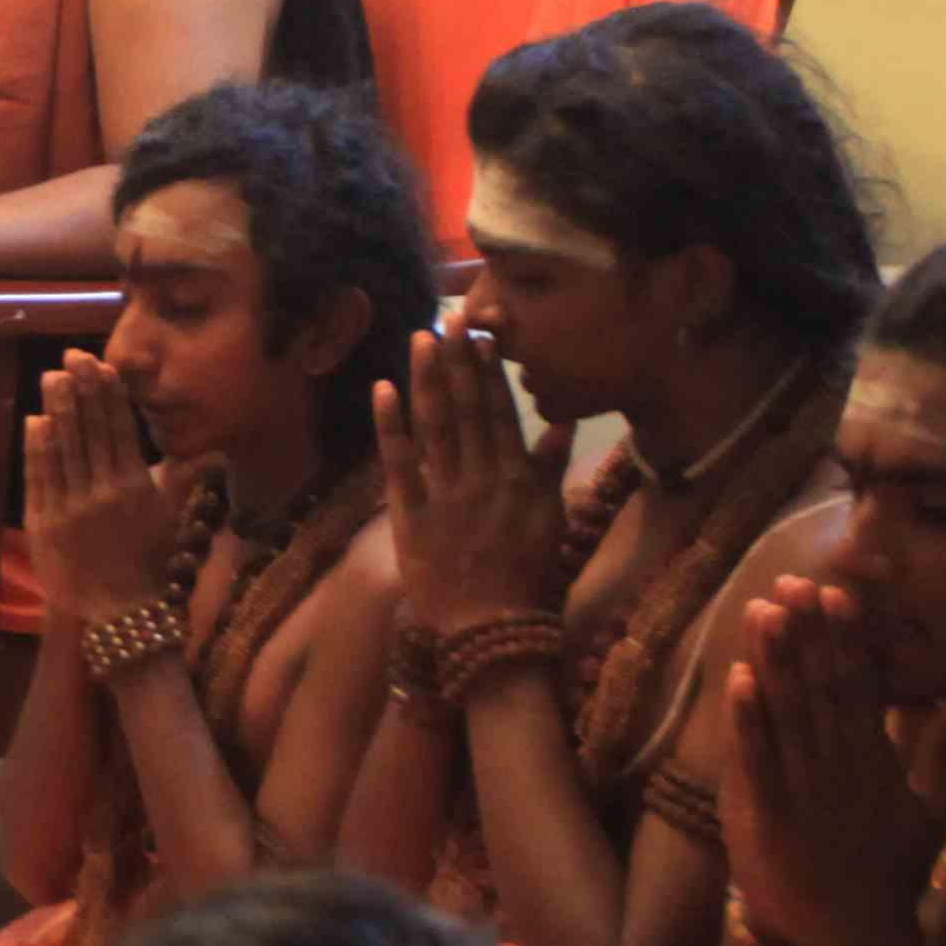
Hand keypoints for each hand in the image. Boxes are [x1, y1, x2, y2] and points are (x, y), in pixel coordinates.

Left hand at [25, 351, 195, 629]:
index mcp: (135, 486)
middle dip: (80, 390)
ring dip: (56, 410)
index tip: (99, 364)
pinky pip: (39, 477)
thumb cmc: (150, 561)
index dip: (107, 394)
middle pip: (89, 430)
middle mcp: (103, 492)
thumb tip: (210, 448)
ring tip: (52, 377)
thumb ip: (183, 477)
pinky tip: (36, 421)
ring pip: (63, 448)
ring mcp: (71, 507)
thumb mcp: (172, 516)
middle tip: (71, 357)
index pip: (119, 429)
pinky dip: (37, 448)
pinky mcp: (45, 524)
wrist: (120, 612)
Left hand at [380, 323, 568, 633]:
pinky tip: (384, 389)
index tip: (479, 334)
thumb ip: (551, 468)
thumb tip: (561, 420)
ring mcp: (445, 494)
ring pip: (435, 426)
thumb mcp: (551, 518)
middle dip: (455, 361)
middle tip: (447, 317)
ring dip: (427, 380)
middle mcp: (482, 477)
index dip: (486, 371)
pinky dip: (391, 426)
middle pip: (466, 409)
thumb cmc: (526, 575)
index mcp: (517, 477)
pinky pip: (399, 464)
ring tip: (420, 339)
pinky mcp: (412, 516)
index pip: (500, 411)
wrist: (492, 628)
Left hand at [721, 575, 938, 945]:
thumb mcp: (928, 811)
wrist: (853, 941)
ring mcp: (803, 792)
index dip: (849, 639)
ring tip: (762, 611)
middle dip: (808, 635)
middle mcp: (842, 769)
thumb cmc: (889, 875)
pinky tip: (738, 679)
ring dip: (775, 660)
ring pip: (787, 714)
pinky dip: (748, 719)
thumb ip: (937, 750)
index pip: (864, 687)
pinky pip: (755, 759)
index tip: (839, 595)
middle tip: (793, 583)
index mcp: (878, 763)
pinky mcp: (767, 817)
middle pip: (823, 689)